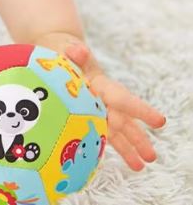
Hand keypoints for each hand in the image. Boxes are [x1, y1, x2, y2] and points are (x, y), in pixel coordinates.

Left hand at [32, 31, 166, 171]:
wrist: (56, 50)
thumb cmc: (63, 50)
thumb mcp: (67, 49)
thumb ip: (75, 52)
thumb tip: (78, 50)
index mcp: (100, 83)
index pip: (121, 98)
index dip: (139, 110)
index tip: (159, 121)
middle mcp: (102, 97)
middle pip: (122, 118)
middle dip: (136, 137)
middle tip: (151, 155)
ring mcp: (96, 107)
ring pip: (116, 129)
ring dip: (128, 146)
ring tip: (142, 165)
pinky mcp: (87, 114)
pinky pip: (102, 132)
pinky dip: (113, 146)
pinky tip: (129, 161)